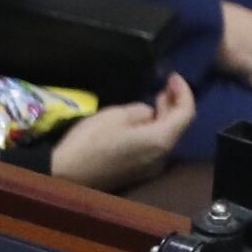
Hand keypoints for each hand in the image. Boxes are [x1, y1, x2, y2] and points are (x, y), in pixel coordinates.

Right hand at [49, 75, 196, 190]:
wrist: (65, 175)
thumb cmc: (90, 141)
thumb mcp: (115, 115)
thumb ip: (140, 111)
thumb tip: (149, 114)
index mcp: (161, 140)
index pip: (186, 113)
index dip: (183, 92)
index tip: (174, 77)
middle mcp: (163, 156)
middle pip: (179, 126)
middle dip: (175, 104)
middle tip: (167, 86)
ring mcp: (152, 167)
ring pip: (167, 136)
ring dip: (165, 117)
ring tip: (159, 98)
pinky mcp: (139, 171)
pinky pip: (155, 146)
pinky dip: (155, 130)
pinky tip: (146, 119)